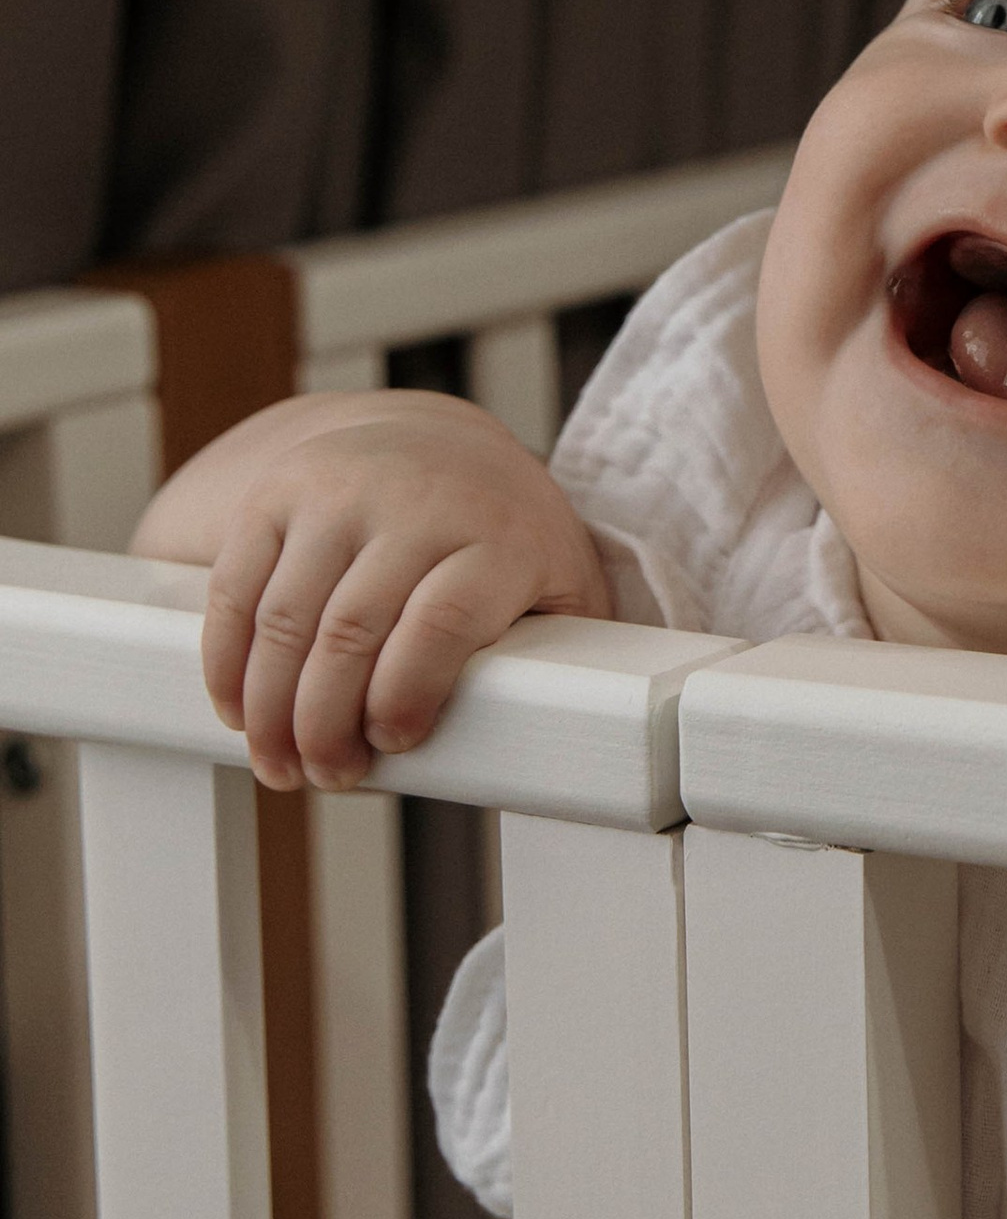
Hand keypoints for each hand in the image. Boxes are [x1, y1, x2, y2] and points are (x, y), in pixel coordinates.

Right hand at [145, 393, 610, 793]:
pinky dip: (227, 659)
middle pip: (353, 629)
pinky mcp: (276, 494)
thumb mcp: (559, 585)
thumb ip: (567, 653)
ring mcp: (337, 492)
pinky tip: (237, 709)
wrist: (436, 442)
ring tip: (280, 763)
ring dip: (271, 706)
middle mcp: (414, 503)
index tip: (391, 742)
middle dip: (326, 721)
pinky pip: (237, 586)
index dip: (409, 691)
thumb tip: (565, 744)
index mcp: (498, 534)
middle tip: (326, 776)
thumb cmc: (505, 540)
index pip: (444, 618)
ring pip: (287, 616)